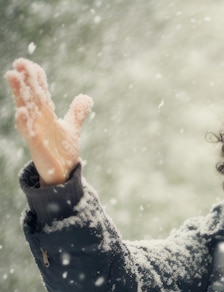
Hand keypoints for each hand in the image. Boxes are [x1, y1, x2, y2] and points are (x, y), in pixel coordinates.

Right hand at [5, 58, 92, 186]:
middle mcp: (38, 121)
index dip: (35, 79)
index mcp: (46, 115)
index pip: (40, 93)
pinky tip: (22, 111)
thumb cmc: (62, 150)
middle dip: (24, 80)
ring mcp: (35, 132)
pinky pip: (29, 133)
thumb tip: (86, 97)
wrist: (62, 173)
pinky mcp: (37, 146)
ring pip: (25, 109)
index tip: (28, 63)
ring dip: (18, 94)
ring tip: (12, 75)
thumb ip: (77, 112)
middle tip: (18, 62)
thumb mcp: (71, 128)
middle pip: (30, 97)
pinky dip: (25, 122)